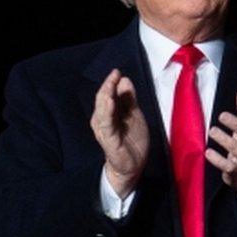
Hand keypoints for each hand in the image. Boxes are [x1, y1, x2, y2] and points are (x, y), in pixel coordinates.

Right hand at [91, 69, 148, 196]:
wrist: (133, 165)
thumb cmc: (132, 140)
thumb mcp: (134, 115)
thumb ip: (129, 100)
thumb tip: (124, 80)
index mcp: (109, 113)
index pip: (108, 94)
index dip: (111, 83)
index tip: (117, 71)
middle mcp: (102, 120)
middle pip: (103, 100)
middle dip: (108, 86)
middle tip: (114, 74)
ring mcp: (104, 131)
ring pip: (102, 110)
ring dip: (106, 96)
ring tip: (110, 85)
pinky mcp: (109, 141)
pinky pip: (107, 125)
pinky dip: (107, 113)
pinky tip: (110, 103)